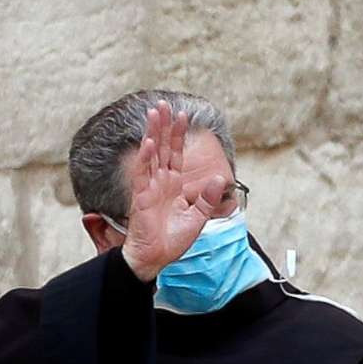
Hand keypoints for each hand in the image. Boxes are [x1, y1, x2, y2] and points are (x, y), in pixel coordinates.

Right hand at [118, 102, 236, 281]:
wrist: (156, 259)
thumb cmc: (173, 242)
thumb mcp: (199, 218)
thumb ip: (209, 198)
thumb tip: (221, 177)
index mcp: (173, 186)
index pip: (175, 154)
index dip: (177, 135)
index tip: (181, 115)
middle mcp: (160, 183)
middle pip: (161, 148)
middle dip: (162, 126)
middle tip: (162, 105)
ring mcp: (149, 188)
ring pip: (150, 155)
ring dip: (152, 133)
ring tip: (153, 113)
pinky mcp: (141, 198)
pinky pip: (142, 174)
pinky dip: (145, 158)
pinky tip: (148, 142)